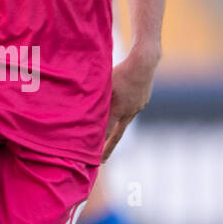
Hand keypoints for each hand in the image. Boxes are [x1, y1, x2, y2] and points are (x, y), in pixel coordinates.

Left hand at [101, 45, 159, 160]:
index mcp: (118, 109)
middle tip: (102, 161)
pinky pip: (131, 108)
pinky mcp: (143, 101)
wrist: (144, 62)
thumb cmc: (119, 70)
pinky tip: (124, 97)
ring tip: (111, 121)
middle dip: (108, 148)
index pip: (106, 133)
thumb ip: (94, 98)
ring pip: (124, 118)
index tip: (93, 159)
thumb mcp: (103, 84)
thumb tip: (78, 108)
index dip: (99, 147)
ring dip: (117, 121)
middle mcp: (129, 111)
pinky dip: (125, 106)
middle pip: (117, 135)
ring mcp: (138, 107)